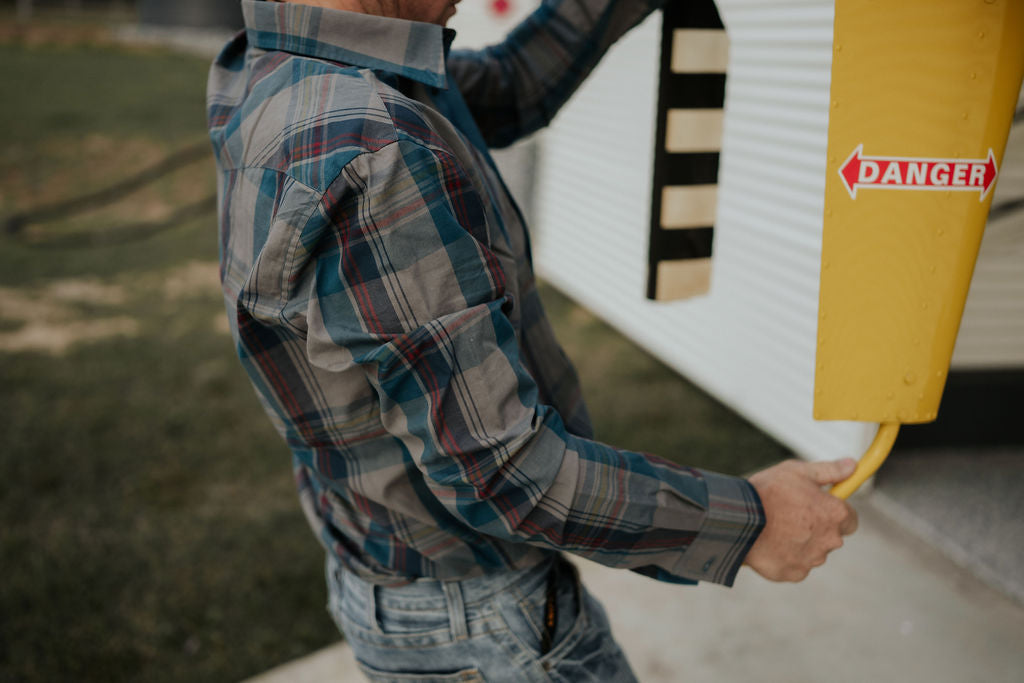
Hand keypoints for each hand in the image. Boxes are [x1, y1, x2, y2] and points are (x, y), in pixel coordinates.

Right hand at [743, 459, 858, 581]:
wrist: (738, 519)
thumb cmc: (768, 491)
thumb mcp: (797, 471)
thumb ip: (829, 471)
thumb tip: (851, 466)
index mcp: (835, 515)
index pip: (850, 519)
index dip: (835, 512)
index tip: (821, 507)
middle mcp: (830, 540)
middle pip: (830, 536)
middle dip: (816, 527)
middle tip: (791, 514)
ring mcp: (812, 560)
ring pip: (812, 551)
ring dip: (800, 542)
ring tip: (775, 528)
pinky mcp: (794, 573)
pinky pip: (795, 565)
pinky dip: (785, 556)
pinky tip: (770, 543)